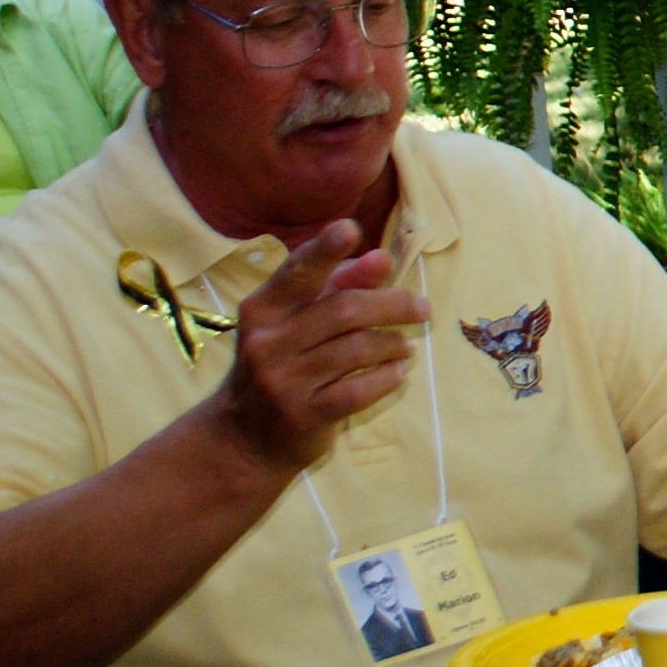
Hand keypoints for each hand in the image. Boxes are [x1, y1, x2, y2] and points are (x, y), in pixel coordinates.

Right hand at [214, 223, 426, 474]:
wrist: (243, 437)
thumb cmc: (281, 365)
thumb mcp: (295, 323)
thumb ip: (337, 287)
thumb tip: (380, 258)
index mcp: (262, 310)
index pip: (297, 273)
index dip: (324, 250)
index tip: (350, 229)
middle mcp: (267, 342)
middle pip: (344, 310)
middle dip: (393, 304)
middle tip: (422, 307)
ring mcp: (282, 381)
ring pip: (357, 350)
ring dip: (394, 344)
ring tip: (406, 345)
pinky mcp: (303, 415)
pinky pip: (359, 389)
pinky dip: (388, 377)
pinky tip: (399, 371)